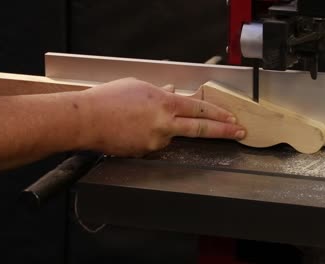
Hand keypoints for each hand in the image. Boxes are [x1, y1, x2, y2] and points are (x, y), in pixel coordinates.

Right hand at [79, 78, 245, 156]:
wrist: (85, 120)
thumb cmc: (108, 99)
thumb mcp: (138, 87)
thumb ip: (160, 92)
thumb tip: (173, 92)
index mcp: (164, 103)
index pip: (199, 110)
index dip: (219, 115)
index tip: (232, 119)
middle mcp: (164, 123)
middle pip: (200, 129)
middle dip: (224, 131)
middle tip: (239, 133)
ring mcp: (156, 140)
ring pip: (169, 136)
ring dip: (162, 129)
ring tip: (137, 119)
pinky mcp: (145, 152)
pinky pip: (153, 143)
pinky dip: (147, 135)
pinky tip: (131, 128)